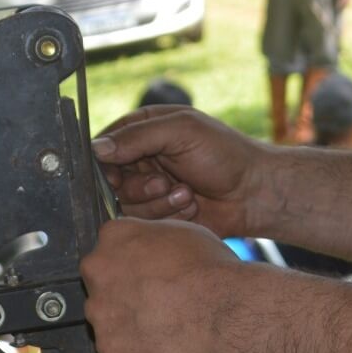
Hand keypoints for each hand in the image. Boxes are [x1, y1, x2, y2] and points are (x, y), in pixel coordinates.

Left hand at [81, 218, 239, 352]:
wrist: (224, 312)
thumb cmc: (211, 271)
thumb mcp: (181, 233)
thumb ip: (150, 240)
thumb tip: (148, 250)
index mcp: (114, 236)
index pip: (110, 250)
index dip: (133, 265)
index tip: (150, 275)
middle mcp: (97, 270)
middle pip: (103, 285)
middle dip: (125, 294)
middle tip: (159, 303)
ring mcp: (100, 312)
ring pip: (109, 320)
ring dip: (130, 325)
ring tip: (166, 327)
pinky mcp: (110, 348)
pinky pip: (120, 352)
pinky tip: (164, 346)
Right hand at [91, 106, 271, 237]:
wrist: (254, 193)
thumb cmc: (225, 154)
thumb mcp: (182, 132)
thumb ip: (139, 136)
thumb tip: (97, 148)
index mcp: (144, 130)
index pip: (103, 145)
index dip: (105, 163)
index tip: (117, 174)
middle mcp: (141, 159)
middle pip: (109, 181)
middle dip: (139, 186)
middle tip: (165, 182)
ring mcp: (149, 189)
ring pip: (126, 205)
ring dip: (158, 202)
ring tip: (187, 194)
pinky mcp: (158, 215)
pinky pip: (145, 222)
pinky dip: (168, 216)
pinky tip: (191, 207)